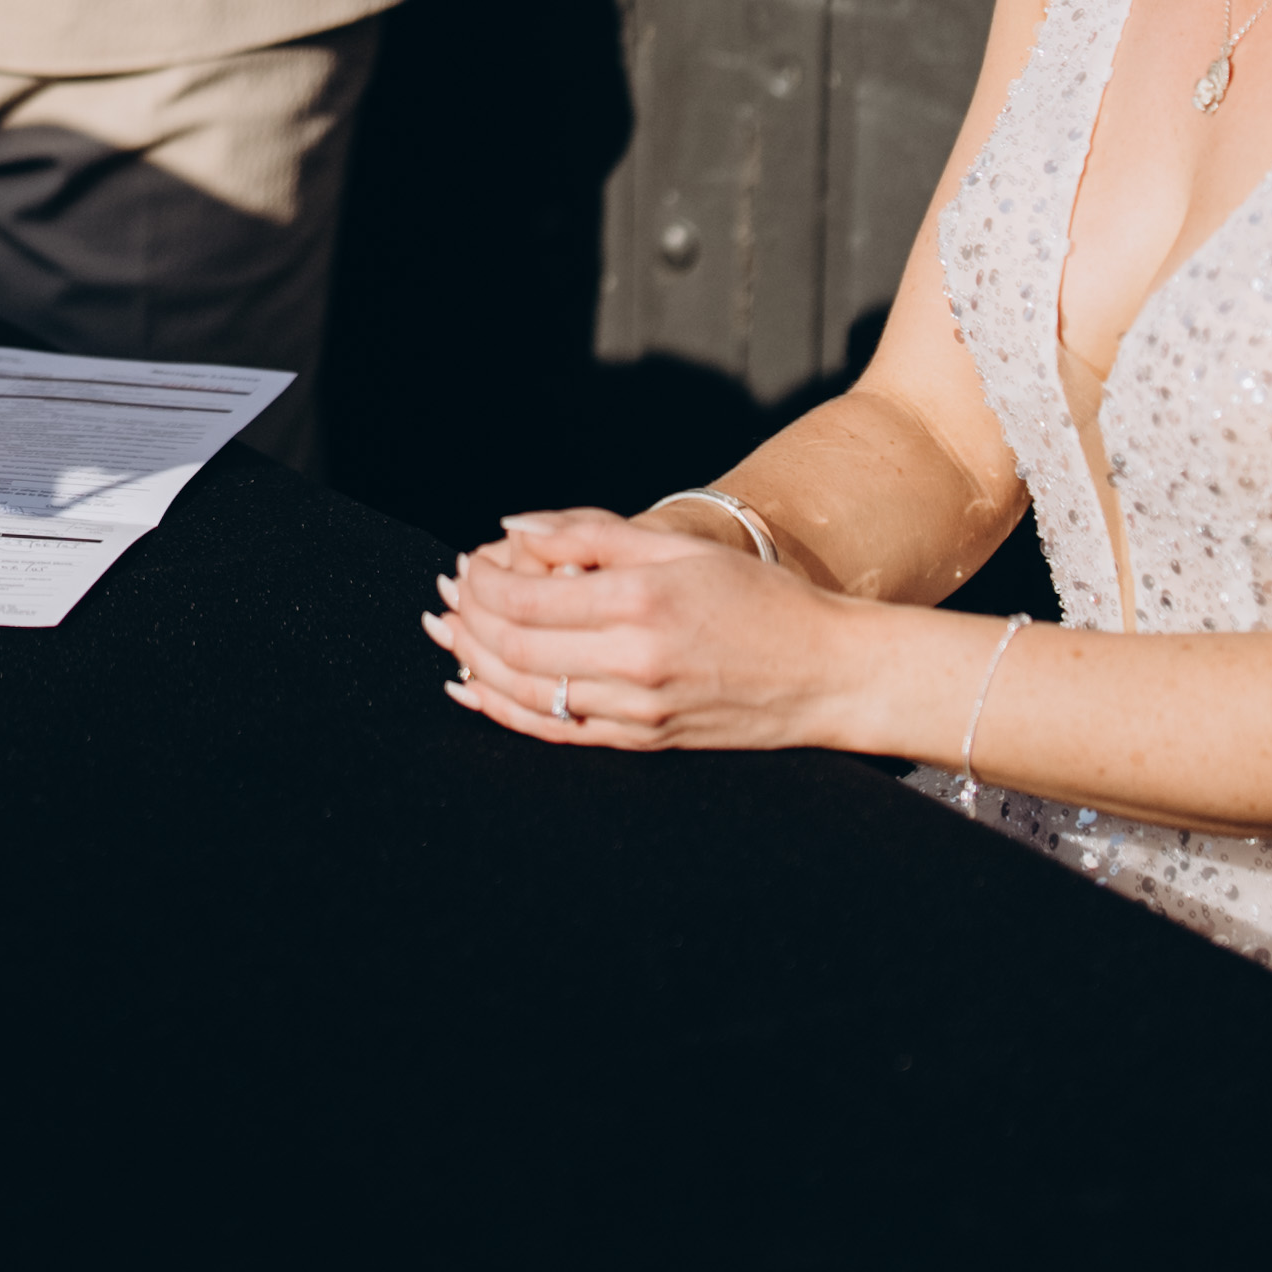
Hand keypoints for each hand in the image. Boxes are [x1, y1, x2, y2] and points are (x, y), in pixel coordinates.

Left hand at [422, 509, 879, 752]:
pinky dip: (503, 712)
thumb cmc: (761, 599)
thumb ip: (590, 534)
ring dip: (471, 663)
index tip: (467, 562)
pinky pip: (554, 733)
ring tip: (445, 635)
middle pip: (512, 646)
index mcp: (642, 601)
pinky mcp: (642, 743)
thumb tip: (513, 528)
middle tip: (444, 595)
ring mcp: (636, 711)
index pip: (525, 596)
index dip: (481, 580)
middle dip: (465, 619)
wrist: (827, 673)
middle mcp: (634, 661)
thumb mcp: (680, 548)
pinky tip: (473, 690)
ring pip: (523, 694)